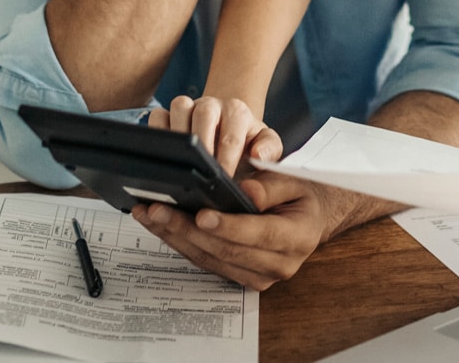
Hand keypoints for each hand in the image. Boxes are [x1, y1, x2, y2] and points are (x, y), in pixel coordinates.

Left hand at [131, 171, 355, 289]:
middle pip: (227, 250)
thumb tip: (247, 192)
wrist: (309, 218)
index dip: (229, 225)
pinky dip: (180, 243)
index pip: (259, 234)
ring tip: (149, 214)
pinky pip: (206, 262)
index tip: (201, 214)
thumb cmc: (300, 195)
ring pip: (211, 259)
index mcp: (297, 237)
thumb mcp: (294, 181)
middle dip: (188, 229)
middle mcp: (278, 264)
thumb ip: (272, 185)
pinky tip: (160, 225)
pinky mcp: (240, 277)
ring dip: (176, 237)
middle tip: (158, 209)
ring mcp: (259, 276)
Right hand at [150, 95, 282, 175]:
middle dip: (202, 144)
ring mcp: (189, 107)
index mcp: (237, 111)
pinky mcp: (169, 114)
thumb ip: (270, 150)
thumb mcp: (267, 146)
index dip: (227, 159)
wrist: (230, 127)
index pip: (232, 134)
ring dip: (179, 135)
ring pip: (179, 107)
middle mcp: (212, 105)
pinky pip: (157, 115)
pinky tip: (161, 155)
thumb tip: (259, 156)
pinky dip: (157, 132)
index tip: (224, 179)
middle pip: (204, 114)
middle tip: (201, 172)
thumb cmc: (247, 142)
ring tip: (180, 163)